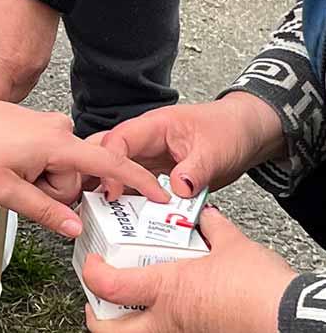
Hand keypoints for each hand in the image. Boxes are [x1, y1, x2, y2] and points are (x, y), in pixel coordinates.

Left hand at [0, 95, 168, 237]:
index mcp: (57, 143)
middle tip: (19, 184)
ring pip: (63, 170)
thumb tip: (75, 228)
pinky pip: (53, 158)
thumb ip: (44, 211)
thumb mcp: (5, 190)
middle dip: (53, 191)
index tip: (161, 195)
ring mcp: (52, 127)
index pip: (109, 163)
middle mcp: (61, 130)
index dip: (137, 181)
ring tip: (12, 171)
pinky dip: (38, 168)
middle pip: (77, 178)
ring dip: (42, 180)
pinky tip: (14, 163)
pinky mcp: (43, 127)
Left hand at [83, 206, 296, 332]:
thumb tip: (206, 217)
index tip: (93, 261)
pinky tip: (172, 308)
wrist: (291, 319)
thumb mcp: (232, 246)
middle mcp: (168, 319)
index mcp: (166, 289)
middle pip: (108, 332)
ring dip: (128, 323)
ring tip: (131, 305)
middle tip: (98, 300)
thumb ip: (212, 228)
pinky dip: (161, 323)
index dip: (91, 272)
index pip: (107, 285)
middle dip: (96, 318)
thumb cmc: (261, 288)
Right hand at [93, 92, 284, 199]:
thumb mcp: (215, 150)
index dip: (112, 165)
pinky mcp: (156, 175)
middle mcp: (144, 141)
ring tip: (108, 215)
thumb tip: (178, 190)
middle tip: (99, 203)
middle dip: (99, 177)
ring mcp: (148, 159)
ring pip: (119, 174)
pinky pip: (137, 188)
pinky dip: (132, 203)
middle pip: (108, 155)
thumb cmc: (229, 129)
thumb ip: (196, 170)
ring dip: (114, 192)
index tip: (115, 191)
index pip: (118, 140)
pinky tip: (132, 219)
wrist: (246, 133)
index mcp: (153, 126)